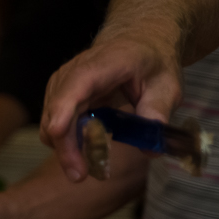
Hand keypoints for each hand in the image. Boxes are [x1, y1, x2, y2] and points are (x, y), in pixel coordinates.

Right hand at [40, 36, 183, 181]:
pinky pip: (57, 123)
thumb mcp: (167, 84)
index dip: (64, 109)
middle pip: (58, 110)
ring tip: (88, 168)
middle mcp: (73, 72)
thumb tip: (150, 148)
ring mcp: (63, 84)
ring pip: (52, 120)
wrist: (138, 42)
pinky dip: (68, 140)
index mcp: (103, 64)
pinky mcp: (61, 96)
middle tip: (80, 175)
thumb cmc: (151, 62)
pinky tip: (88, 150)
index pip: (76, 86)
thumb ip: (158, 112)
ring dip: (65, 147)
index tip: (57, 134)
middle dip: (64, 145)